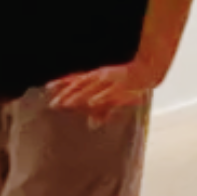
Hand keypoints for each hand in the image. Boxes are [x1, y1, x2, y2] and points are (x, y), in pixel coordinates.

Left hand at [46, 52, 170, 116]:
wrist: (149, 71)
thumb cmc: (130, 83)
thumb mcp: (114, 97)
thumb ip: (103, 110)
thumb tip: (92, 124)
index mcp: (98, 77)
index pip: (76, 79)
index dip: (62, 83)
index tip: (48, 87)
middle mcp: (101, 76)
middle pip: (80, 84)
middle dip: (67, 94)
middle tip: (54, 104)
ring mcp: (110, 80)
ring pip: (91, 88)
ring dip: (78, 96)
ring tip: (66, 104)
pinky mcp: (121, 84)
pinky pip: (109, 92)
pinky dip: (100, 97)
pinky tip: (91, 103)